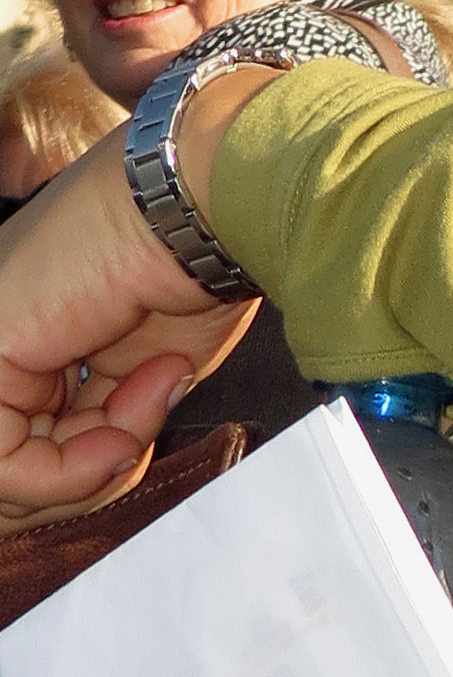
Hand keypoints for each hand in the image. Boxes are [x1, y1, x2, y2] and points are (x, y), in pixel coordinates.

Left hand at [0, 105, 270, 523]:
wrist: (207, 201)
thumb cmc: (202, 254)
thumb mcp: (153, 361)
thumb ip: (112, 413)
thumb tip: (109, 454)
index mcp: (36, 321)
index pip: (36, 432)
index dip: (95, 458)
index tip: (156, 418)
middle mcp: (7, 329)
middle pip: (20, 458)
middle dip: (87, 475)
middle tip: (141, 439)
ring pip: (9, 472)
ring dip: (91, 472)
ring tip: (140, 424)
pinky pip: (6, 464)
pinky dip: (74, 475)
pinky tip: (123, 436)